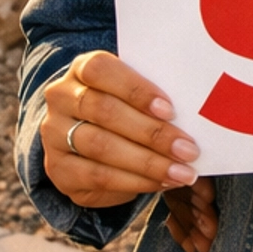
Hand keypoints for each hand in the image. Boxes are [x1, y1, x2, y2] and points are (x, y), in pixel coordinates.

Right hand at [41, 51, 217, 251]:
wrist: (82, 134)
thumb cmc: (123, 106)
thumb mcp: (133, 92)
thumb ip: (153, 96)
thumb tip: (198, 112)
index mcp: (82, 69)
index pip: (102, 70)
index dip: (136, 90)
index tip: (170, 110)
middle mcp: (61, 98)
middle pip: (105, 112)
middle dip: (152, 134)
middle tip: (189, 149)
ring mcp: (54, 134)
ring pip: (101, 147)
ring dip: (148, 162)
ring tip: (182, 171)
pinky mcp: (58, 170)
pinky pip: (97, 177)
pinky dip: (135, 182)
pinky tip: (162, 182)